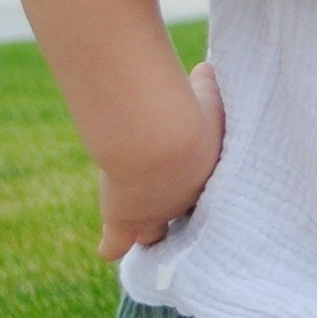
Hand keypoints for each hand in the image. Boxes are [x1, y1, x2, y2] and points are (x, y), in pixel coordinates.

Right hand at [97, 58, 223, 260]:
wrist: (159, 140)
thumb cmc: (189, 113)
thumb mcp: (204, 94)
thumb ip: (205, 84)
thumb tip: (206, 66)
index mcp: (207, 173)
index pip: (206, 182)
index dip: (199, 179)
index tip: (197, 173)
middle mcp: (184, 198)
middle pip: (183, 212)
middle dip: (181, 211)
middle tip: (179, 211)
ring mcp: (154, 212)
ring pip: (153, 232)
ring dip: (150, 231)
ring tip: (149, 236)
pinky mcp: (124, 217)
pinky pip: (117, 241)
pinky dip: (112, 245)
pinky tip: (109, 251)